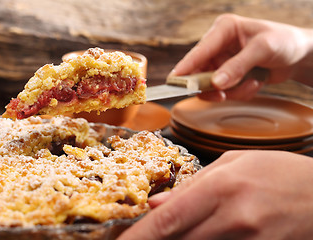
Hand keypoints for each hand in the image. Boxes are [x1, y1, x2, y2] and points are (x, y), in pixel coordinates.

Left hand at [118, 150, 312, 239]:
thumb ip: (193, 184)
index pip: (169, 218)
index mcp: (222, 186)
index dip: (140, 235)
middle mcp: (233, 218)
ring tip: (178, 229)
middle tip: (139, 237)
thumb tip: (157, 204)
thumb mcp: (234, 163)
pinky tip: (203, 233)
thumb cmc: (278, 172)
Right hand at [170, 14, 312, 100]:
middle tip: (221, 95)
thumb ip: (238, 66)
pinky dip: (240, 92)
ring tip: (252, 83)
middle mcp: (219, 45)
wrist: (299, 56)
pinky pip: (225, 92)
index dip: (186, 66)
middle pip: (200, 71)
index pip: (200, 50)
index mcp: (224, 29)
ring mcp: (223, 62)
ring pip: (213, 86)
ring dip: (233, 90)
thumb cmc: (284, 42)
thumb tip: (216, 83)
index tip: (175, 81)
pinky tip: (255, 83)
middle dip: (212, 86)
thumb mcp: (263, 49)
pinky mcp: (229, 76)